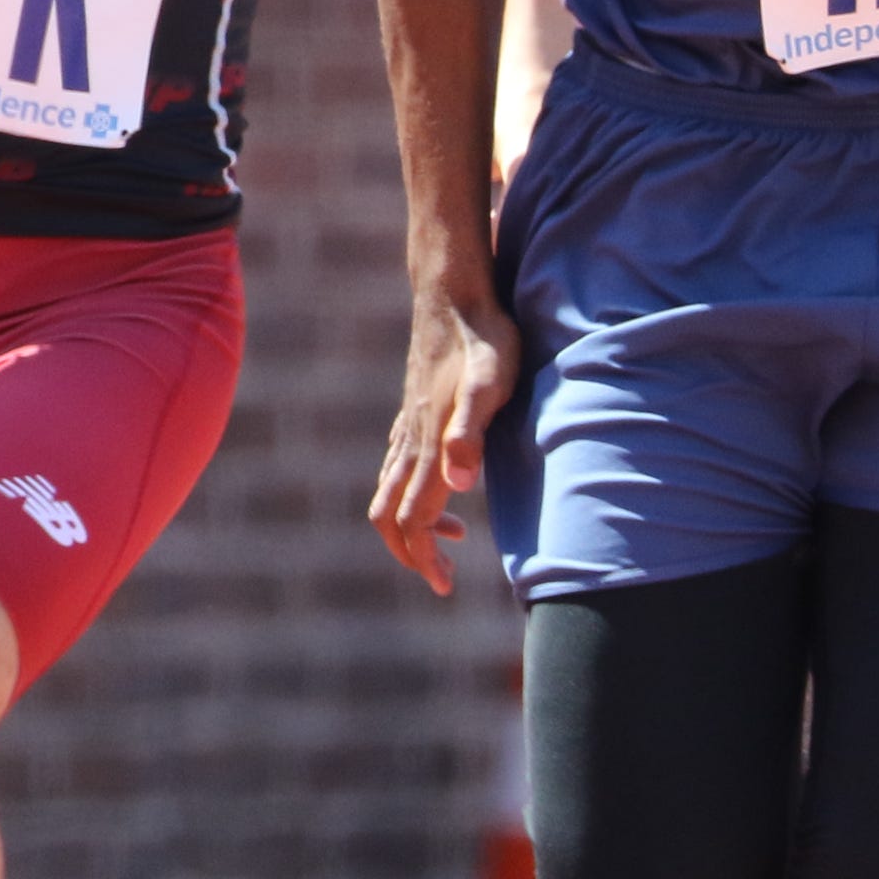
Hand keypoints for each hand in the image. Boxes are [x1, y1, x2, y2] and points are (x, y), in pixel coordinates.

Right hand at [367, 281, 520, 596]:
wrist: (453, 292)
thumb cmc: (483, 339)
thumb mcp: (491, 386)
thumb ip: (470, 435)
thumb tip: (459, 489)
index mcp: (426, 445)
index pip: (411, 519)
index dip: (424, 558)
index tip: (444, 586)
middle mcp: (408, 441)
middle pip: (388, 513)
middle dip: (410, 552)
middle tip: (441, 578)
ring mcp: (406, 426)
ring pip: (391, 490)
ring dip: (414, 524)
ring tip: (454, 540)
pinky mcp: (412, 413)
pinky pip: (399, 466)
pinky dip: (414, 493)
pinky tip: (445, 484)